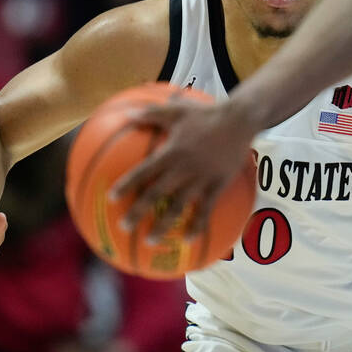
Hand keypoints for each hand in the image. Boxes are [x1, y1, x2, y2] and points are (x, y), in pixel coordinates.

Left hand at [113, 97, 256, 238]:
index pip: (143, 171)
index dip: (127, 184)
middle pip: (156, 194)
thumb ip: (151, 114)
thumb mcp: (177, 110)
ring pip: (178, 206)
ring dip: (163, 225)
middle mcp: (183, 169)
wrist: (240, 120)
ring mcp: (201, 179)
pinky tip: (188, 239)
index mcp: (171, 153)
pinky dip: (196, 225)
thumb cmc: (207, 115)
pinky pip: (206, 209)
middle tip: (124, 226)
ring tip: (150, 241)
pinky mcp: (218, 185)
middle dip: (138, 211)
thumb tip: (127, 115)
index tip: (111, 197)